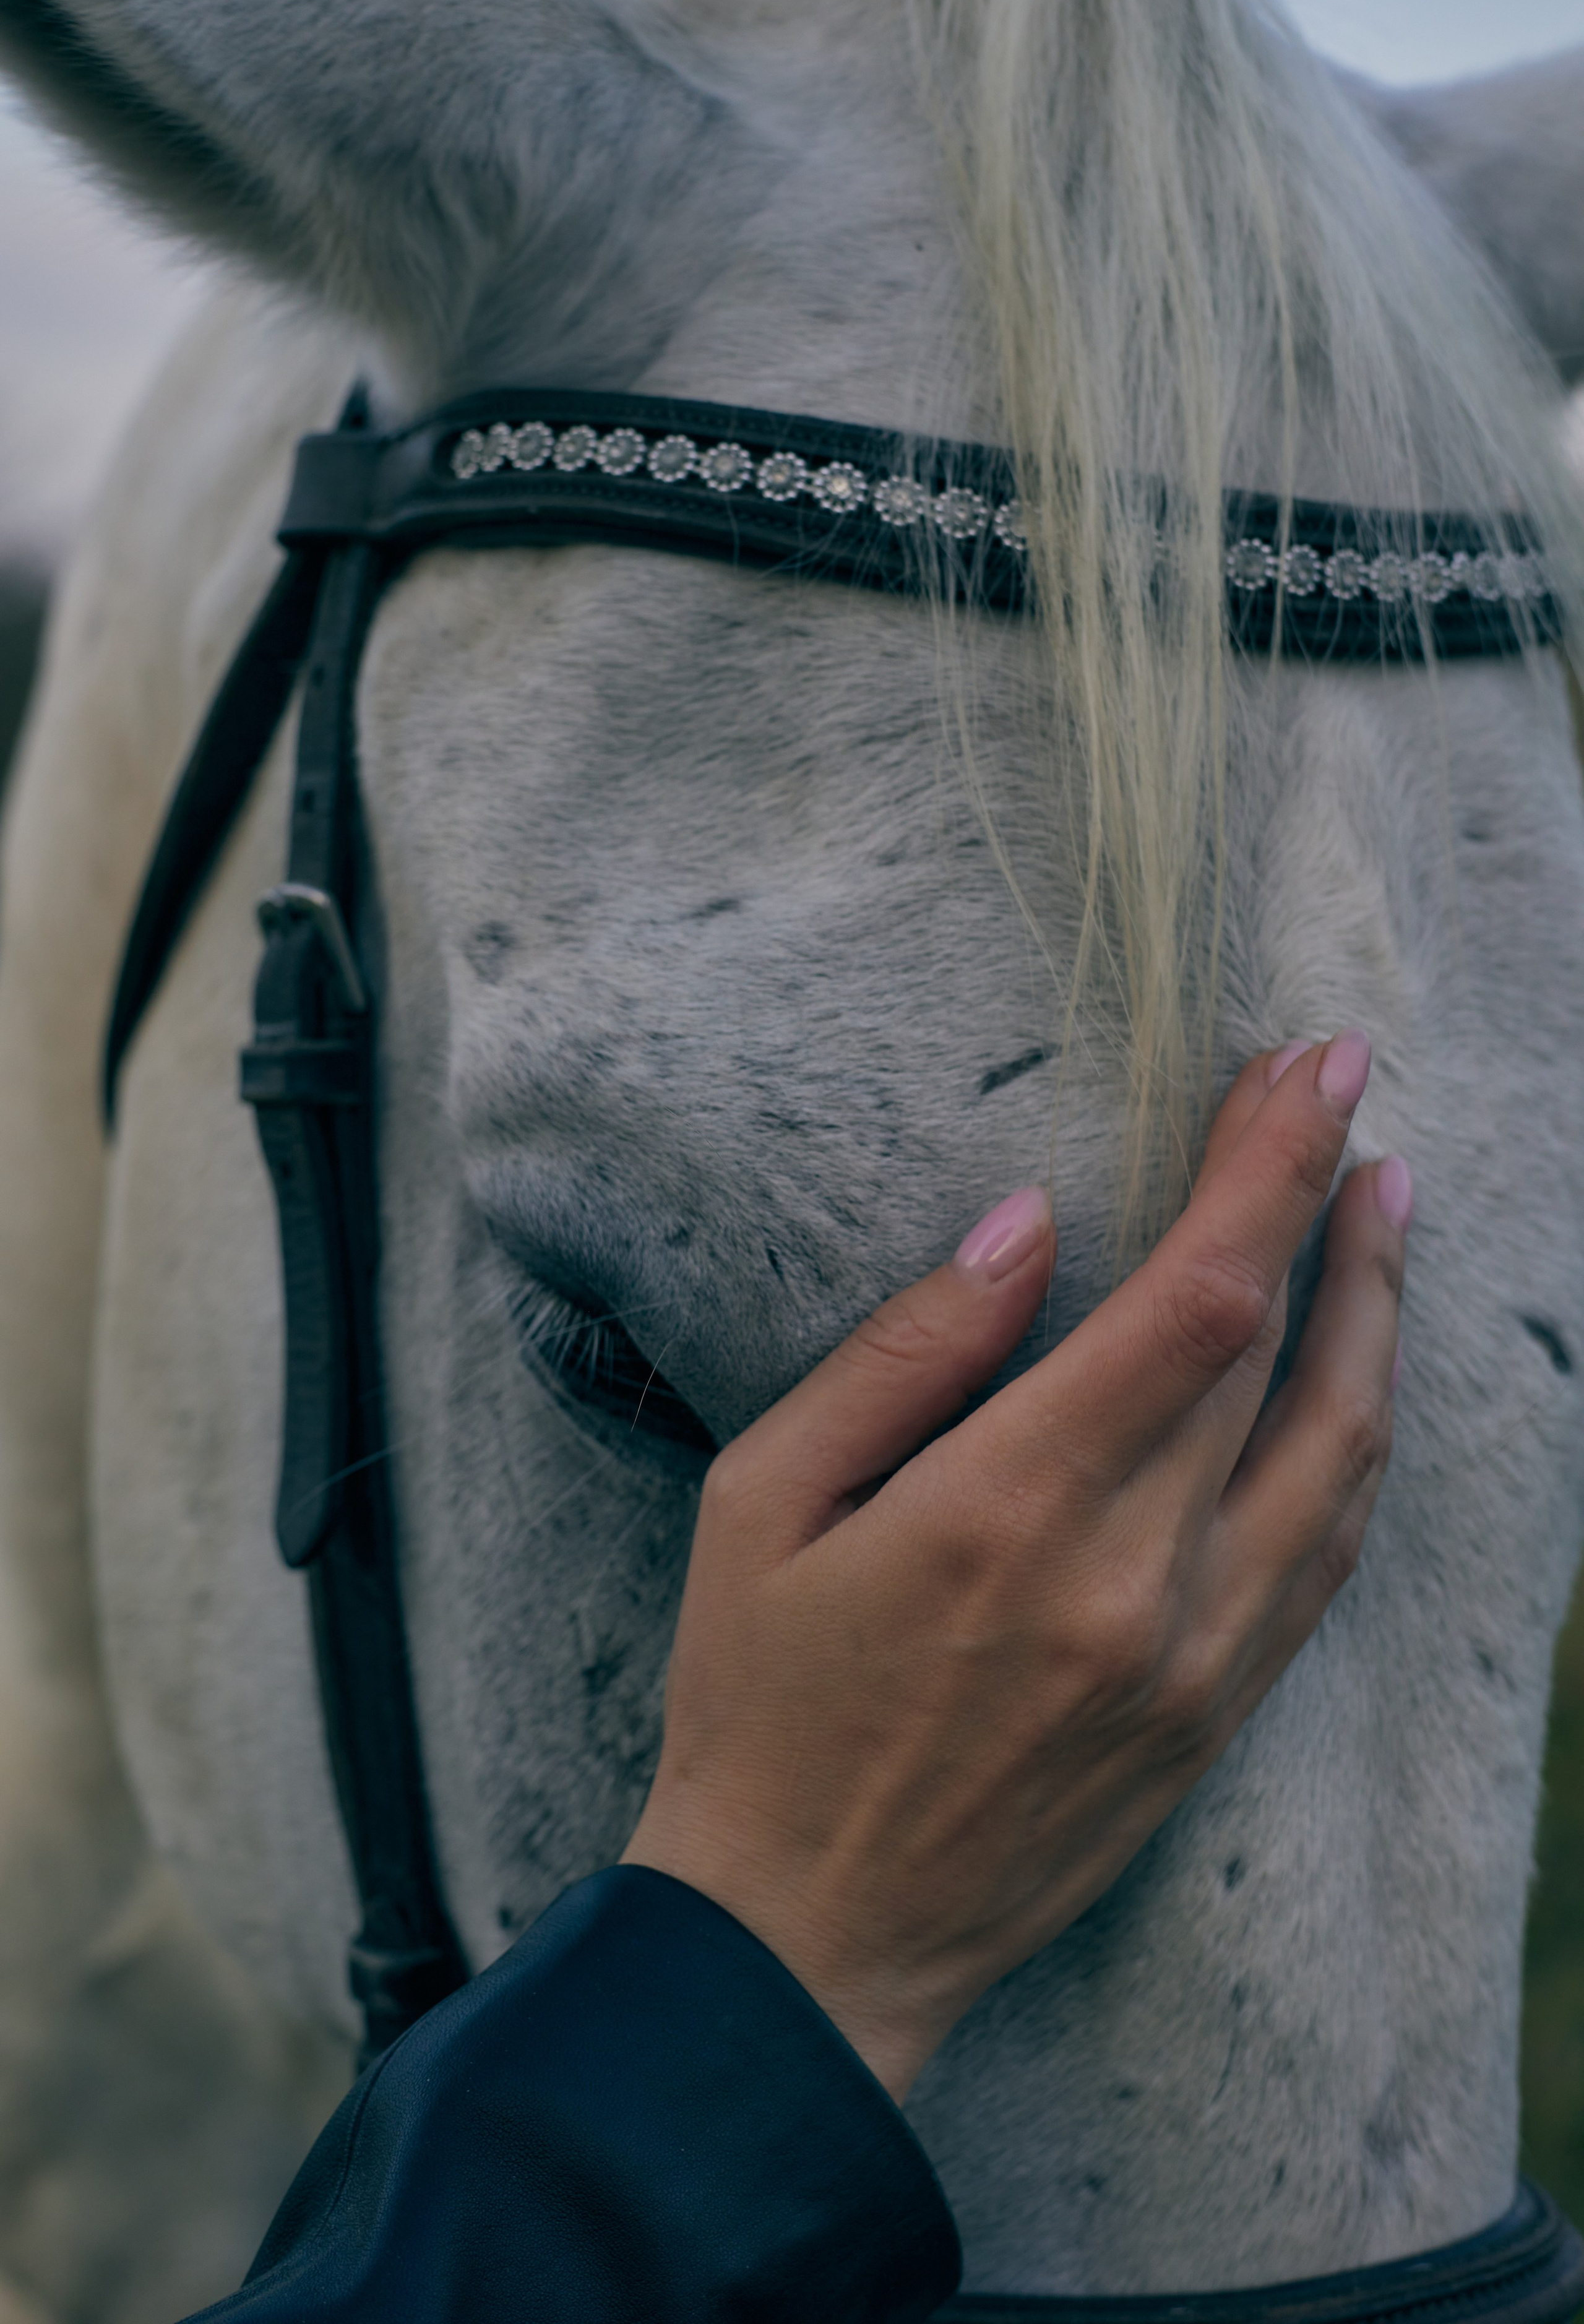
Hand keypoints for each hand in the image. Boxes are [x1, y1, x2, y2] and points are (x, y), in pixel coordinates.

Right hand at [622, 1034, 1408, 2099]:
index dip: (1272, 1170)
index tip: (1312, 1066)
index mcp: (1004, 1513)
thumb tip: (1027, 1226)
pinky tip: (1359, 1373)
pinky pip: (1326, 1558)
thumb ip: (903, 1353)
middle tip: (1337, 1096)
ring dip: (1380, 1317)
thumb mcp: (760, 1502)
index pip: (1199, 1304)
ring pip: (1340, 1457)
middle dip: (1324, 1201)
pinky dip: (1358, 1444)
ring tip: (1388, 1207)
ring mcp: (1193, 1663)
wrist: (808, 1940)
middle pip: (1281, 1355)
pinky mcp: (1214, 1717)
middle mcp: (1130, 1585)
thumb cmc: (754, 1705)